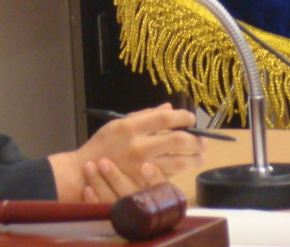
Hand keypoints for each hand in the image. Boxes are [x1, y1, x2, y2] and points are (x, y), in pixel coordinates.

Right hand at [48, 103, 204, 201]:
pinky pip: (171, 174)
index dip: (183, 117)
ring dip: (195, 157)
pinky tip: (184, 164)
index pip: (165, 119)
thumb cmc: (103, 143)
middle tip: (202, 140)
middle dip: (196, 139)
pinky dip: (182, 169)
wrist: (87, 170)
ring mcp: (144, 166)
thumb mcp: (118, 122)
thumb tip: (169, 108)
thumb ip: (145, 115)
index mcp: (131, 127)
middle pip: (178, 140)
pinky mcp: (146, 182)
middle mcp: (140, 146)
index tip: (190, 118)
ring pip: (180, 162)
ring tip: (199, 154)